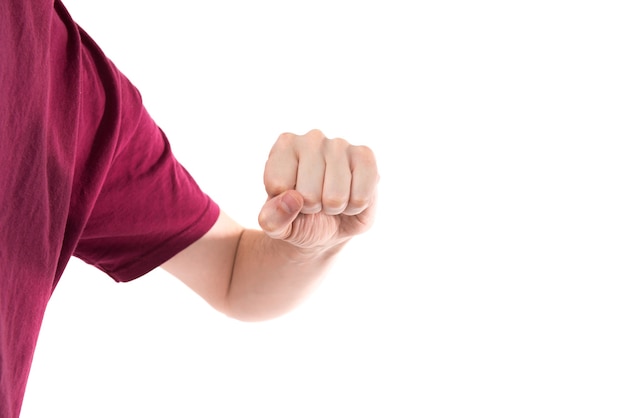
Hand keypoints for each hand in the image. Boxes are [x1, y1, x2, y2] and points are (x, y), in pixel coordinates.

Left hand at [258, 129, 377, 249]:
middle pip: (308, 194)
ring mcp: (340, 145)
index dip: (285, 203)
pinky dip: (355, 207)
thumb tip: (291, 199)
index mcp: (283, 147)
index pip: (278, 185)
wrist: (328, 225)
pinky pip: (360, 197)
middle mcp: (311, 139)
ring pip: (335, 197)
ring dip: (334, 209)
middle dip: (312, 208)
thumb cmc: (297, 218)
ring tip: (330, 200)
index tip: (291, 199)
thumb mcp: (276, 226)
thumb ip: (271, 219)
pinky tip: (350, 196)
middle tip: (314, 201)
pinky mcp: (365, 157)